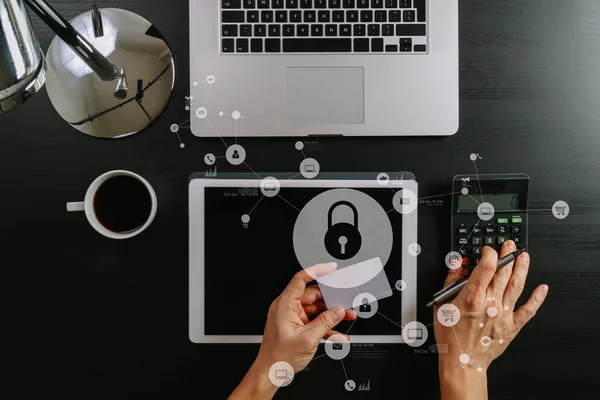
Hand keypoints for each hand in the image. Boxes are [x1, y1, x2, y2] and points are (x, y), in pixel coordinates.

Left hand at [230, 263, 356, 399]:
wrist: (271, 373)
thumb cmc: (278, 357)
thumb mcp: (308, 338)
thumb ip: (326, 322)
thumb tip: (338, 311)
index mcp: (285, 305)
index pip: (301, 279)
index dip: (317, 270)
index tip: (330, 269)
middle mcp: (287, 308)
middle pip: (313, 296)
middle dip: (331, 300)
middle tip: (346, 301)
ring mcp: (293, 317)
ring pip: (316, 309)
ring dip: (332, 314)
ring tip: (347, 317)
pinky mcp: (297, 327)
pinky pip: (315, 321)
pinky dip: (326, 327)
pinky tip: (338, 333)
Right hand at [434, 240, 548, 399]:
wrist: (462, 360)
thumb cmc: (451, 336)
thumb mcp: (443, 305)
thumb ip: (450, 282)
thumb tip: (455, 265)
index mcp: (472, 297)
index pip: (486, 266)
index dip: (490, 253)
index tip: (489, 250)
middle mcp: (490, 303)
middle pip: (503, 272)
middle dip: (507, 255)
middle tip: (509, 245)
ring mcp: (503, 314)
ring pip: (516, 286)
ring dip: (522, 269)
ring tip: (524, 256)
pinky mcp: (512, 326)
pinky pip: (528, 310)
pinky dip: (537, 299)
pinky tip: (542, 288)